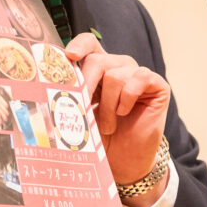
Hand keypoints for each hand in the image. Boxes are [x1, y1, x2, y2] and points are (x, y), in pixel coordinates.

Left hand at [65, 33, 170, 204]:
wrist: (124, 163)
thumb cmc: (101, 139)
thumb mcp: (81, 116)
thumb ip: (71, 97)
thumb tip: (49, 88)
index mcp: (98, 71)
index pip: (90, 44)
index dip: (79, 45)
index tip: (69, 56)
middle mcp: (119, 67)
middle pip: (98, 60)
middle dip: (86, 86)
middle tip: (83, 109)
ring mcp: (138, 75)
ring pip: (115, 75)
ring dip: (107, 106)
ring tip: (108, 126)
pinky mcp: (157, 85)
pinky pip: (139, 78)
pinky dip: (127, 98)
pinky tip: (125, 113)